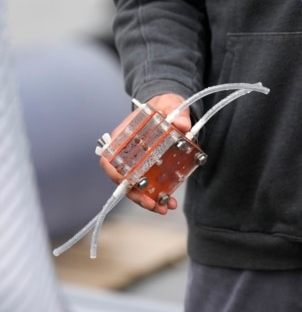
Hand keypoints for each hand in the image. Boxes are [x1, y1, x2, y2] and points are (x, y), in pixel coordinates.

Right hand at [99, 93, 190, 214]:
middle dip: (136, 195)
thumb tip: (181, 123)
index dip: (115, 173)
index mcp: (124, 136)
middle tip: (153, 203)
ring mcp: (136, 163)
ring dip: (148, 200)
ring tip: (164, 207)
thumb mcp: (171, 103)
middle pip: (122, 179)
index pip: (109, 158)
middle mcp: (125, 152)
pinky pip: (148, 186)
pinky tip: (169, 202)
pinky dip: (156, 196)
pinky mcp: (148, 169)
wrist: (170, 109)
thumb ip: (176, 110)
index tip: (128, 183)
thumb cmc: (164, 106)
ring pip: (135, 187)